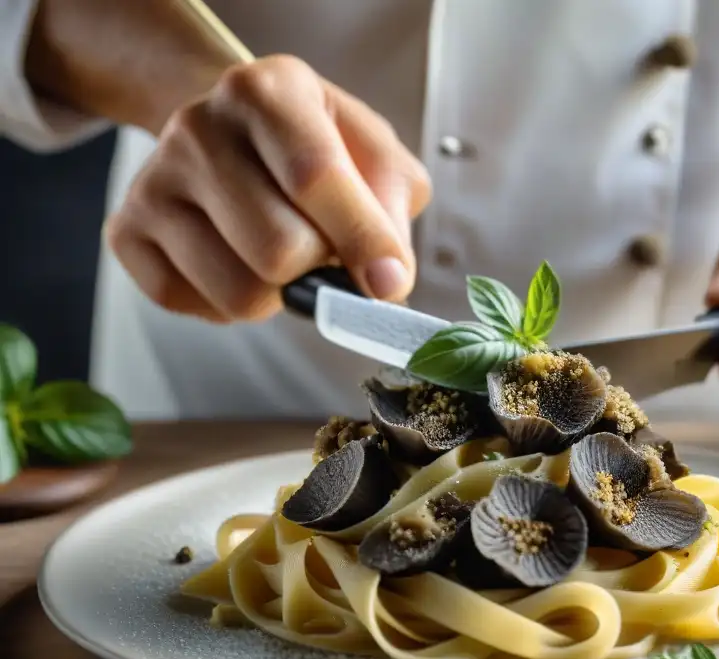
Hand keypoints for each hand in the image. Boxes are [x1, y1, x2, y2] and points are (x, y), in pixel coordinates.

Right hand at [105, 55, 430, 321]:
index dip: (362, 240)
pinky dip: (233, 305)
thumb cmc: (316, 147)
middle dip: (318, 269)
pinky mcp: (127, 233)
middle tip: (322, 249)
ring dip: (280, 295)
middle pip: (279, 250)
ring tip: (281, 255)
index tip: (390, 283)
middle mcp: (198, 129)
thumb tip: (386, 280)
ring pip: (240, 292)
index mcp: (266, 92)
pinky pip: (199, 307)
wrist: (232, 134)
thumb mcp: (372, 153)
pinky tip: (240, 263)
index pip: (315, 176)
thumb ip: (391, 208)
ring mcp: (153, 182)